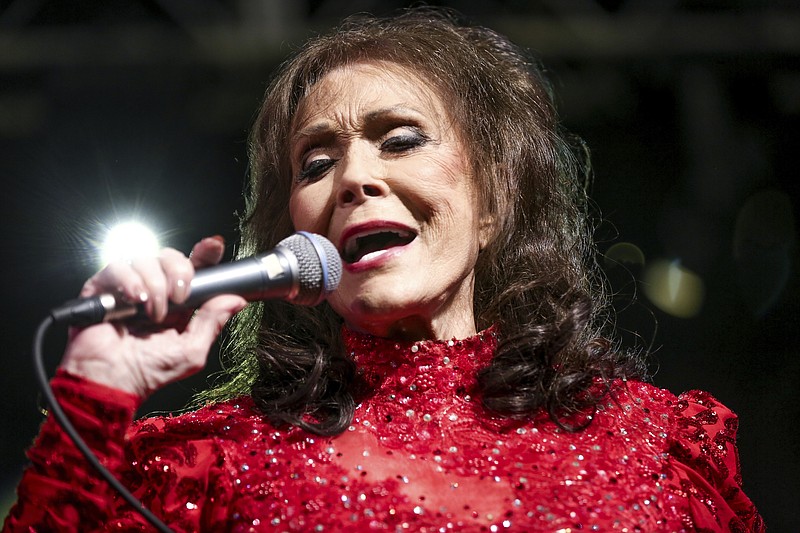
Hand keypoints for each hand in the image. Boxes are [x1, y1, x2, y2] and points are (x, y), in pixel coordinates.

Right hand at [59, 236, 247, 397]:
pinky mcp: (102, 288)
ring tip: (152, 313)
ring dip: (156, 285)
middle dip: (180, 271)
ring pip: (146, 259)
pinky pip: (118, 267)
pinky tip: (136, 300)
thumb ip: (212, 323)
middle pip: (171, 256)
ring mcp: (128, 286)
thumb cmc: (149, 371)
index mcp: (177, 302)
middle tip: (180, 297)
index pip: (193, 266)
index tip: (214, 247)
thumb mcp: (191, 351)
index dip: (205, 253)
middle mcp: (154, 289)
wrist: (111, 381)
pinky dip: (130, 281)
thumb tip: (237, 301)